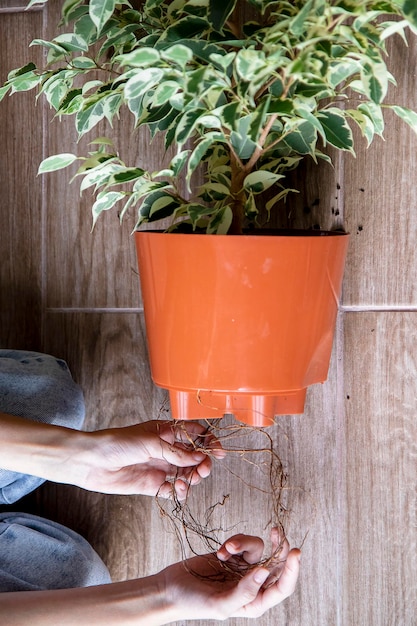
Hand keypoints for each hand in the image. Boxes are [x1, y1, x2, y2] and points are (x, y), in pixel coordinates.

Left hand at [80, 420, 223, 498]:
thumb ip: (176, 452)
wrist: (92, 462)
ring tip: (188, 481)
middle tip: (203, 470)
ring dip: (192, 478)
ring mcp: (160, 467)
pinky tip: (178, 490)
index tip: (219, 452)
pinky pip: (172, 489)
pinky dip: (180, 491)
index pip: (195, 434)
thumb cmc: (117, 443)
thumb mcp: (150, 443)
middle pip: (194, 456)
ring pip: (186, 473)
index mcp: (166, 432)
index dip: (209, 441)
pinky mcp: (152, 484)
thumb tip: (199, 456)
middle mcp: (165, 449)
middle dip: (203, 463)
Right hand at [159, 528, 299, 620]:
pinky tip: (220, 550)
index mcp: (255, 602)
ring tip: (226, 548)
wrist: (171, 588)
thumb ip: (245, 591)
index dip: (292, 570)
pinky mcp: (232, 555)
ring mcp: (243, 569)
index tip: (295, 551)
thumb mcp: (221, 604)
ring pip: (258, 549)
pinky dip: (234, 542)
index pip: (282, 587)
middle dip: (278, 548)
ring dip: (243, 543)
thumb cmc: (194, 603)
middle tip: (277, 532)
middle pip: (276, 564)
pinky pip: (242, 542)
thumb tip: (265, 573)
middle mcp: (253, 585)